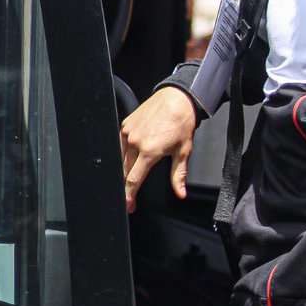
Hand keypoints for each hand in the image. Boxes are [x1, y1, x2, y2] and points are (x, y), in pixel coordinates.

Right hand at [120, 87, 197, 213]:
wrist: (177, 99)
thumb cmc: (182, 123)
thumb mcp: (183, 152)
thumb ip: (179, 175)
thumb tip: (180, 193)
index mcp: (149, 151)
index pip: (133, 180)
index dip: (129, 196)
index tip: (128, 205)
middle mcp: (135, 142)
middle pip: (125, 172)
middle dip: (127, 187)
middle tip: (131, 197)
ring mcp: (128, 132)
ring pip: (122, 159)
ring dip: (126, 170)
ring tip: (133, 176)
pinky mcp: (125, 125)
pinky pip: (121, 144)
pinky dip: (125, 153)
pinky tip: (132, 157)